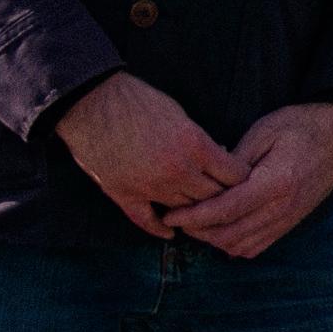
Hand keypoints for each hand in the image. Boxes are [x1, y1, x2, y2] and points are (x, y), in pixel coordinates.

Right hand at [56, 72, 242, 237]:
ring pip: (185, 210)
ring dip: (193, 211)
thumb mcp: (180, 114)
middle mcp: (177, 170)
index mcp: (195, 146)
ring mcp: (150, 186)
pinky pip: (146, 221)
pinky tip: (169, 231)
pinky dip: (160, 228)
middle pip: (213, 197)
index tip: (240, 179)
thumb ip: (200, 141)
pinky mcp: (124, 194)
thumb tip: (219, 155)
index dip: (241, 178)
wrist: (91, 101)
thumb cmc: (138, 100)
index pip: (234, 175)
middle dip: (222, 197)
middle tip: (224, 197)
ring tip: (199, 211)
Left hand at [174, 101, 332, 259]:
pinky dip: (232, 244)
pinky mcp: (290, 223)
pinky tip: (220, 228)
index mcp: (276, 183)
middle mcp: (283, 208)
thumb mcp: (263, 131)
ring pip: (240, 246)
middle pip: (229, 235)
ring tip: (195, 223)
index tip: (170, 214)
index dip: (193, 216)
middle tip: (177, 218)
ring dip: (213, 240)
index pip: (225, 210)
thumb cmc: (301, 125)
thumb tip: (206, 181)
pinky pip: (255, 247)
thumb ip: (234, 161)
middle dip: (198, 231)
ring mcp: (289, 219)